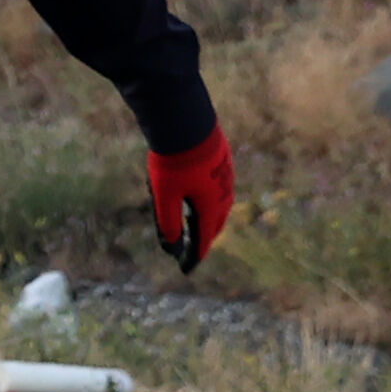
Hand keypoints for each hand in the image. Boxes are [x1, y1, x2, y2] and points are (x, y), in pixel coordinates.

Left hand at [146, 128, 236, 271]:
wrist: (186, 121)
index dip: (194, 256)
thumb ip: (168, 222)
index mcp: (210, 207)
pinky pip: (220, 190)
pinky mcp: (222, 162)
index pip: (203, 239)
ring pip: (220, 207)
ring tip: (201, 229)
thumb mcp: (164, 195)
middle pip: (214, 225)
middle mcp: (223, 195)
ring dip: (210, 221)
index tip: (186, 270)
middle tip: (193, 252)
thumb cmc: (174, 161)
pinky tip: (205, 197)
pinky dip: (212, 202)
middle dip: (204, 240)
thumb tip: (171, 247)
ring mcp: (225, 177)